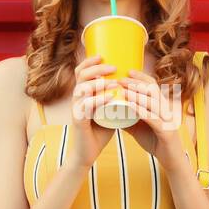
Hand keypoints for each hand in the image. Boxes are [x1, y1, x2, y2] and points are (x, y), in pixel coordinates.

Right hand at [67, 54, 119, 170]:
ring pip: (82, 89)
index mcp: (82, 94)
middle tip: (113, 68)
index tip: (103, 56)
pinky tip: (111, 96)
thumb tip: (132, 83)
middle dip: (97, 69)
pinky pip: (86, 107)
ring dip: (99, 82)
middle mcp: (76, 99)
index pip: (80, 72)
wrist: (88, 153)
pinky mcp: (78, 121)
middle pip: (81, 76)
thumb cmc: (100, 130)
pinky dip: (99, 99)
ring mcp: (76, 109)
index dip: (89, 62)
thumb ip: (116, 97)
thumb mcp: (108, 109)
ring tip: (114, 81)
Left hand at [119, 68, 189, 173]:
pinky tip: (130, 107)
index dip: (140, 77)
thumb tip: (110, 108)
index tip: (126, 71)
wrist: (170, 160)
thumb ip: (126, 117)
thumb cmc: (154, 141)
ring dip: (137, 94)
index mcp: (160, 105)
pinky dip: (141, 111)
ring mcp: (167, 120)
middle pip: (152, 89)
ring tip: (123, 90)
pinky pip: (153, 118)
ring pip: (153, 101)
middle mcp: (165, 109)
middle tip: (120, 79)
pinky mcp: (166, 131)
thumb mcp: (138, 127)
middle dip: (136, 83)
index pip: (152, 85)